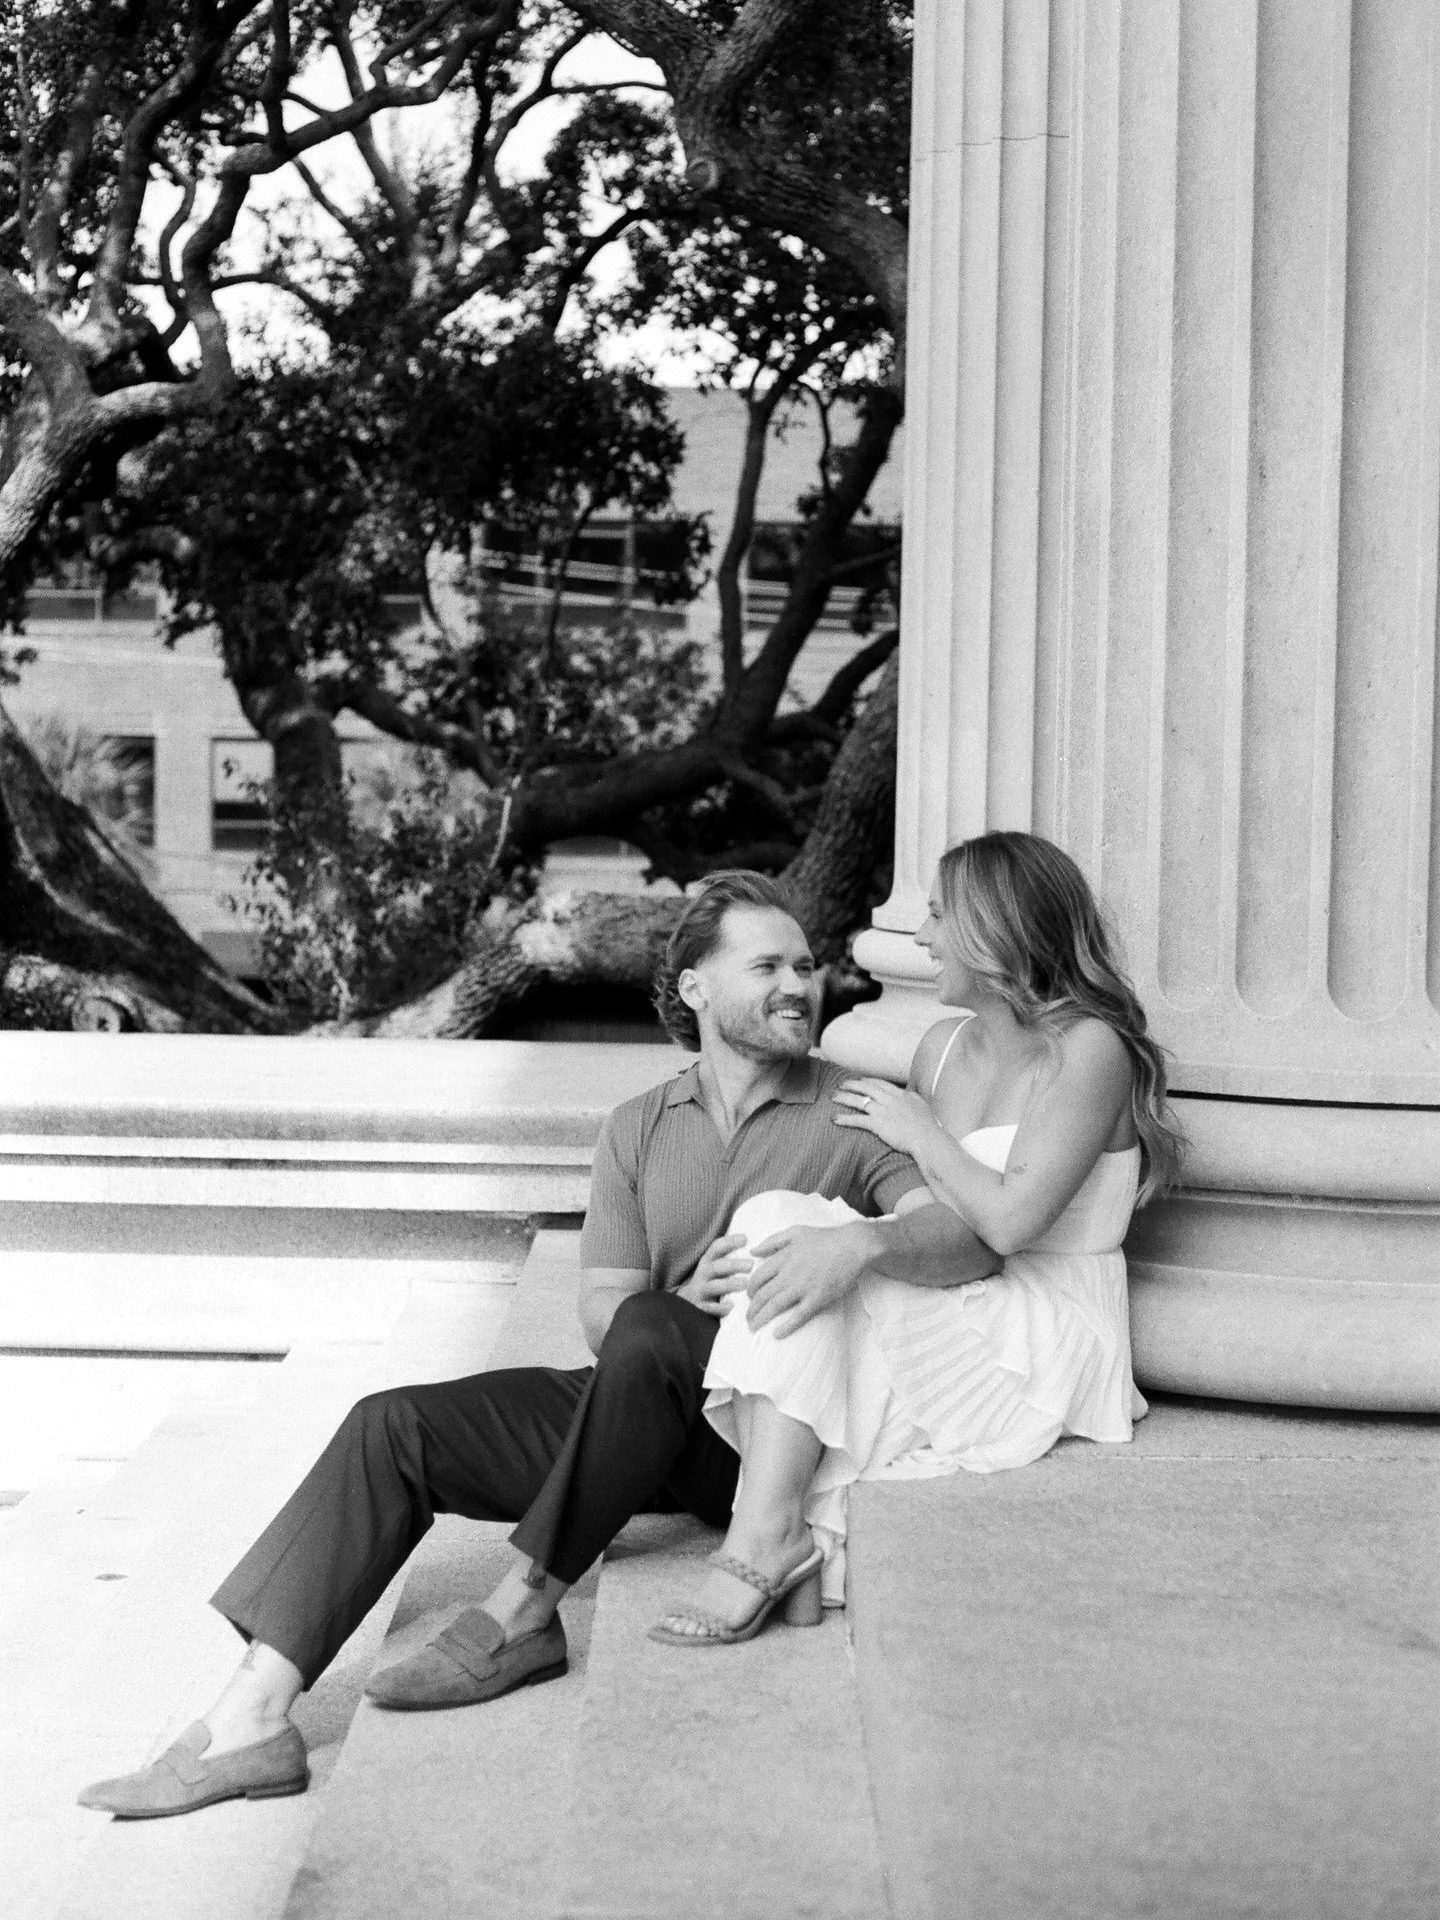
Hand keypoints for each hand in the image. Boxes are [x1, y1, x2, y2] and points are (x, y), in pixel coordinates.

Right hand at [675, 1231, 751, 1317]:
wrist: (690, 1306)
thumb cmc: (712, 1282)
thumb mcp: (717, 1268)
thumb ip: (731, 1258)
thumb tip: (758, 1246)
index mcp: (708, 1261)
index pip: (717, 1248)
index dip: (729, 1242)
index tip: (745, 1239)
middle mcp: (703, 1274)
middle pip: (717, 1267)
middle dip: (733, 1265)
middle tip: (751, 1265)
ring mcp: (701, 1291)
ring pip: (713, 1286)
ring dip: (729, 1284)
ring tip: (745, 1284)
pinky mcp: (700, 1308)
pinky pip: (709, 1308)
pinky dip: (719, 1308)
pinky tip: (731, 1306)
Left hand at [744, 1223, 872, 1337]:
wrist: (853, 1246)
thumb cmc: (825, 1238)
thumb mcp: (795, 1232)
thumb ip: (772, 1241)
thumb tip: (752, 1251)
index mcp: (783, 1258)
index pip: (757, 1277)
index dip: (750, 1290)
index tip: (750, 1298)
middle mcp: (789, 1273)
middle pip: (762, 1295)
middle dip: (751, 1309)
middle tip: (748, 1318)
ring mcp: (803, 1287)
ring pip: (775, 1306)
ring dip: (760, 1319)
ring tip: (753, 1327)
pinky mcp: (818, 1298)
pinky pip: (798, 1316)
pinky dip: (786, 1326)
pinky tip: (776, 1334)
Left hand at [832, 1077, 937, 1157]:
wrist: (927, 1139)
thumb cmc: (927, 1126)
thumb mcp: (922, 1105)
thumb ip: (913, 1098)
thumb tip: (910, 1094)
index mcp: (900, 1094)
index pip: (880, 1083)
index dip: (867, 1081)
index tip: (859, 1080)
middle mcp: (889, 1099)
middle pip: (866, 1087)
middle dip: (851, 1084)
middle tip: (841, 1084)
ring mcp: (882, 1111)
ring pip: (858, 1101)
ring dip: (844, 1097)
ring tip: (833, 1097)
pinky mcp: (877, 1124)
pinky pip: (857, 1120)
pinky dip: (844, 1119)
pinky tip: (834, 1118)